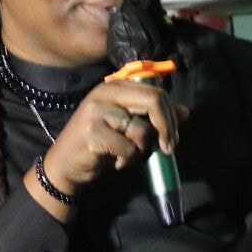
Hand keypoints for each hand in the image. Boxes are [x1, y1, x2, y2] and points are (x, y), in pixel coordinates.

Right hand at [40, 78, 187, 198]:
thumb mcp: (128, 126)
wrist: (65, 165)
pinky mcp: (93, 132)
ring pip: (142, 130)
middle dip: (167, 128)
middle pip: (154, 101)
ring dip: (141, 151)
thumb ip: (154, 117)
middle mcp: (105, 92)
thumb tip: (186, 111)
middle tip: (167, 149)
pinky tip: (114, 163)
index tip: (172, 137)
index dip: (171, 116)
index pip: (156, 92)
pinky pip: (129, 149)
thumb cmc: (99, 144)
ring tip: (126, 156)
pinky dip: (127, 161)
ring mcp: (97, 111)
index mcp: (116, 86)